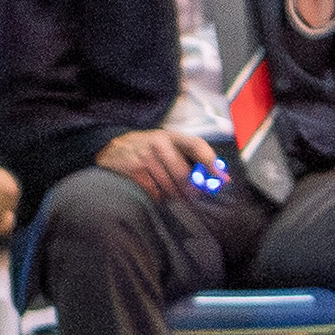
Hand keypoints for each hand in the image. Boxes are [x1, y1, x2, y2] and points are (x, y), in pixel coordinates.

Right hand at [98, 127, 225, 202]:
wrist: (111, 149)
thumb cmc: (148, 149)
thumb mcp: (168, 145)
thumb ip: (193, 158)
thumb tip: (222, 179)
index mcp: (172, 136)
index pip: (197, 146)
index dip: (212, 163)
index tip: (221, 180)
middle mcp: (158, 143)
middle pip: (183, 175)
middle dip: (192, 191)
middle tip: (194, 198)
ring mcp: (144, 157)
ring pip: (169, 187)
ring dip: (174, 197)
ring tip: (171, 195)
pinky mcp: (133, 171)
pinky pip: (154, 193)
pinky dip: (159, 198)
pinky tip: (155, 193)